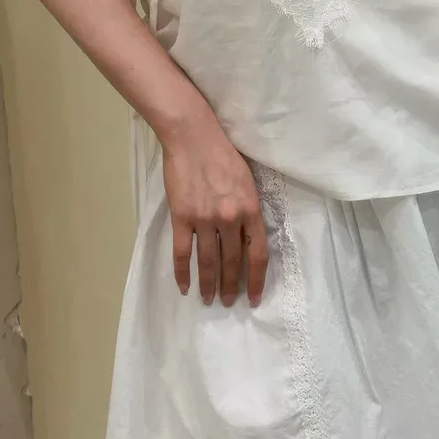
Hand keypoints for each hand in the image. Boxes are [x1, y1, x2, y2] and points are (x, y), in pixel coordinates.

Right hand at [162, 119, 268, 307]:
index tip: (254, 297)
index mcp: (250, 209)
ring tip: (209, 300)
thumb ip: (249, 209)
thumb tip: (247, 236)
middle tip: (229, 302)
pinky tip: (184, 287)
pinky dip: (182, 272)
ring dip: (209, 284)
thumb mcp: (247, 181)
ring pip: (208, 261)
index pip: (257, 254)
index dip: (256, 280)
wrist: (193, 136)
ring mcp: (204, 219)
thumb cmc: (223, 153)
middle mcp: (229, 218)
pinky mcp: (181, 217)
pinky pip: (182, 252)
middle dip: (232, 286)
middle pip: (232, 262)